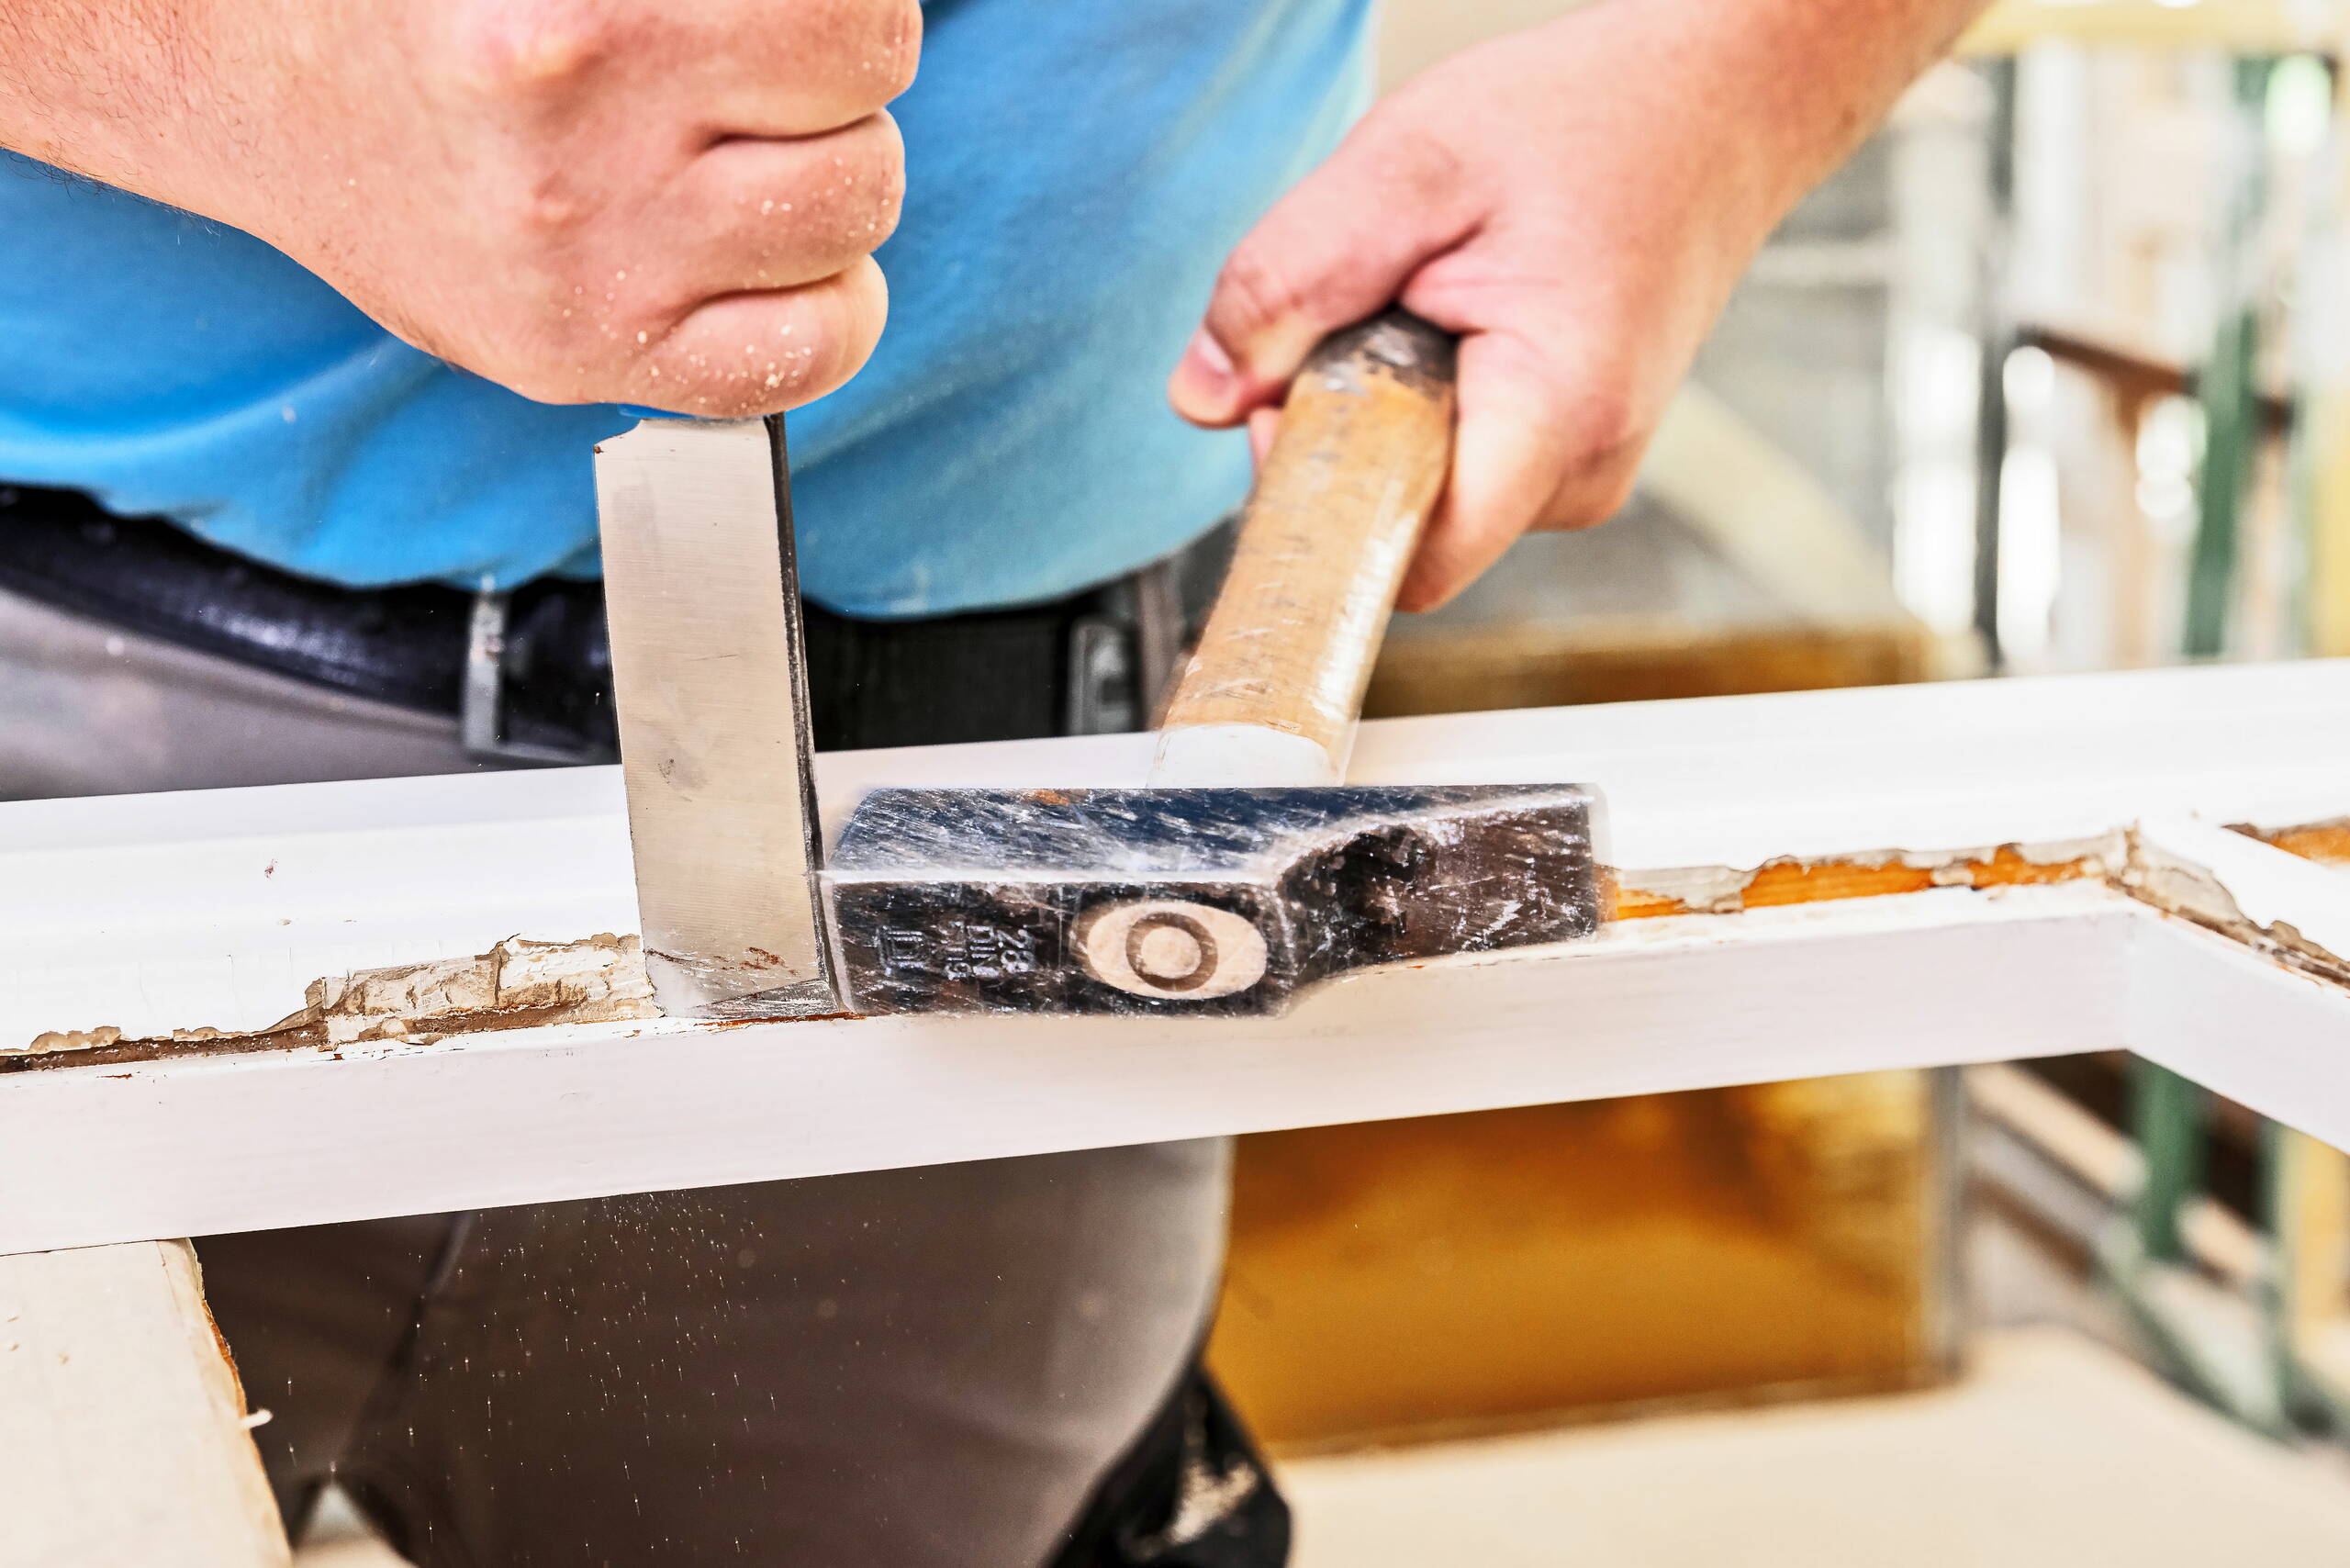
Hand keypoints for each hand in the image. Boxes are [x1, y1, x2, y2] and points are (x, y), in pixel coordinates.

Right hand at [0, 0, 916, 414]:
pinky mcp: (581, 357)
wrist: (253, 77)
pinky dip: (829, 310)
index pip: (852, 25)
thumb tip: (836, 18)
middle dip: (831, 92)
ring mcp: (587, 270)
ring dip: (827, 187)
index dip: (846, 20)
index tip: (798, 20)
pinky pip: (807, 356)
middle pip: (865, 123)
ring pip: (851, 225)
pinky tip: (775, 263)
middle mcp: (584, 149)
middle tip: (753, 81)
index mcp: (587, 18)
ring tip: (740, 157)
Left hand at [1168, 0, 1977, 609]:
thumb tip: (1203, 394)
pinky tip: (1458, 316)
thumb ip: (1291, 278)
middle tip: (1362, 307)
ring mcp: (1584, 475)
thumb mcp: (1409, 166)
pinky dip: (1421, 400)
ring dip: (1380, 409)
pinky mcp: (1571, 459)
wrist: (1720, 105)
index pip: (1406, 565)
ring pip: (1421, 495)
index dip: (1316, 507)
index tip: (1284, 416)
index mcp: (1554, 417)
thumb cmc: (1591, 121)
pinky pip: (1455, 465)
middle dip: (1338, 432)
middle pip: (1398, 525)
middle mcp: (1582, 474)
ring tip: (1432, 294)